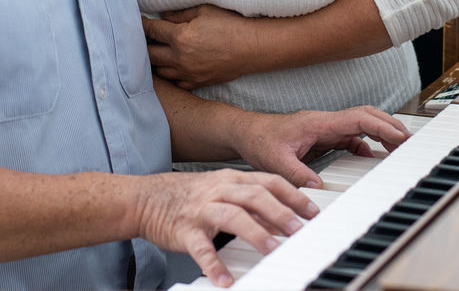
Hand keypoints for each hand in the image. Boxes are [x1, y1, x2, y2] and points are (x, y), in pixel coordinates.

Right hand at [133, 168, 319, 287]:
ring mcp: (202, 209)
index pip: (268, 182)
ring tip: (271, 249)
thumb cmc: (189, 196)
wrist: (146, 199)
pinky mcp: (185, 230)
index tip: (312, 211)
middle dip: (280, 212)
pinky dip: (214, 264)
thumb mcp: (221, 189)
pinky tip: (224, 279)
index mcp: (231, 179)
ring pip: (232, 216)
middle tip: (299, 230)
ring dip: (255, 233)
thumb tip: (283, 216)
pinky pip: (201, 248)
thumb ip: (250, 200)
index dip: (293, 195)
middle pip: (255, 195)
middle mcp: (219, 190)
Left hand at [144, 5, 259, 88]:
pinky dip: (170, 75)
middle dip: (143, 44)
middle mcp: (180, 58)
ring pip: (160, 71)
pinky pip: (175, 82)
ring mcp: (188, 73)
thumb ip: (179, 13)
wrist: (253, 48)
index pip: (152, 30)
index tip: (138, 21)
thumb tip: (163, 15)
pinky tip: (171, 66)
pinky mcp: (198, 82)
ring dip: (155, 61)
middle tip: (143, 37)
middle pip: (149, 54)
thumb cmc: (231, 24)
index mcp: (181, 37)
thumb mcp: (205, 10)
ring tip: (155, 51)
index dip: (142, 24)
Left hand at [237, 106, 411, 187]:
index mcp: (318, 122)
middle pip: (365, 116)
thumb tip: (317, 188)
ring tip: (398, 147)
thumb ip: (296, 174)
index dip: (381, 126)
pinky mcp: (323, 136)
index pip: (357, 119)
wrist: (246, 133)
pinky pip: (351, 136)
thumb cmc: (260, 140)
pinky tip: (372, 155)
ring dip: (380, 132)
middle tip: (409, 141)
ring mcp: (325, 128)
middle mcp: (325, 122)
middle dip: (389, 126)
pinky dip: (366, 143)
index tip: (399, 137)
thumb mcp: (275, 161)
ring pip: (360, 124)